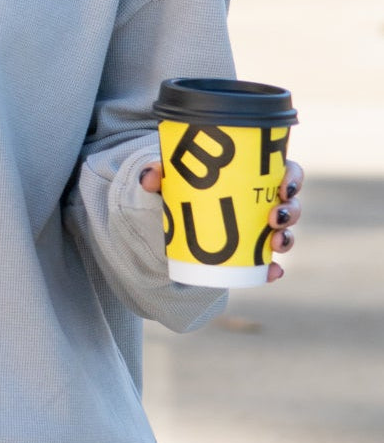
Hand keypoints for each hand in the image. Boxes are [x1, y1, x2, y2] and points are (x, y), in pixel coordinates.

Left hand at [139, 157, 304, 281]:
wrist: (172, 219)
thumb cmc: (180, 188)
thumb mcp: (170, 179)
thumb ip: (158, 174)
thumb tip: (148, 177)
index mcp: (252, 176)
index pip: (285, 170)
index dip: (293, 177)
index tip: (284, 186)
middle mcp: (261, 201)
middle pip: (290, 203)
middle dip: (291, 211)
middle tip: (274, 216)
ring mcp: (259, 229)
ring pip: (284, 232)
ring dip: (287, 238)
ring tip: (275, 242)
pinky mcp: (250, 253)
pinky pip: (269, 262)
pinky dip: (272, 268)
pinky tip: (273, 271)